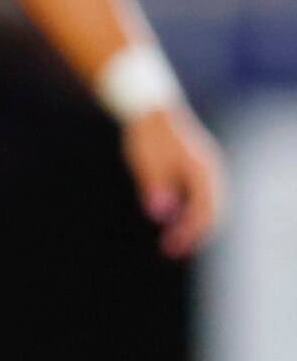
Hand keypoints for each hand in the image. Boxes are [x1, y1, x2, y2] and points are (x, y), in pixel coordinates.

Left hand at [122, 104, 226, 258]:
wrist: (152, 109)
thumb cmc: (149, 135)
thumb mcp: (148, 160)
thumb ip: (156, 185)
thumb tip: (161, 214)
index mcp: (203, 171)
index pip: (205, 211)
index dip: (190, 232)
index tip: (171, 246)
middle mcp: (212, 174)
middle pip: (212, 213)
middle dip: (194, 234)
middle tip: (171, 250)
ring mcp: (207, 172)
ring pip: (209, 207)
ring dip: (193, 226)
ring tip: (172, 242)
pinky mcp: (198, 172)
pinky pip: (201, 198)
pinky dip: (191, 213)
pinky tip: (173, 221)